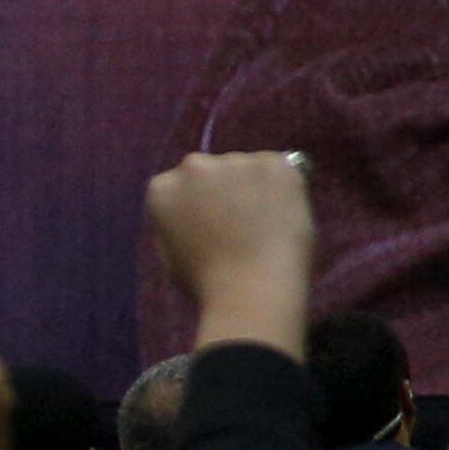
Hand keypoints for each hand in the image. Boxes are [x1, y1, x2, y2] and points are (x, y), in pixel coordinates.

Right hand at [148, 152, 315, 359]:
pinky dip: (285, 187)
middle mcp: (194, 165)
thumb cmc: (208, 284)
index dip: (200, 204)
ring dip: (256, 186)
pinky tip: (284, 215)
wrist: (253, 289)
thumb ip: (180, 223)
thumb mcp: (173, 254)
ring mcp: (236, 160)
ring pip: (248, 168)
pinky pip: (282, 169)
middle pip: (213, 170)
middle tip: (243, 223)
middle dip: (225, 189)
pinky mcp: (274, 163)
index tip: (213, 224)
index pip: (181, 185)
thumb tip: (194, 211)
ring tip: (266, 224)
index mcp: (163, 187)